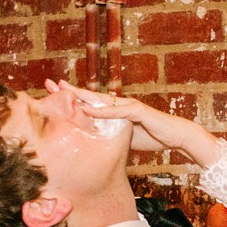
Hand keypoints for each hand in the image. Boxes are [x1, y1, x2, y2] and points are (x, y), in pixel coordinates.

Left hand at [47, 80, 223, 167]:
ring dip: (81, 95)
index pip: (91, 102)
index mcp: (116, 110)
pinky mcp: (137, 111)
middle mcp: (120, 104)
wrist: (176, 136)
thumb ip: (110, 134)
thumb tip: (95, 142)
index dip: (72, 98)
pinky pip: (116, 110)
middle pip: (91, 96)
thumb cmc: (153, 137)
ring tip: (64, 91)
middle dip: (70, 90)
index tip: (53, 94)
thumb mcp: (125, 137)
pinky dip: (101, 110)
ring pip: (101, 99)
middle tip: (50, 84)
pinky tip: (87, 109)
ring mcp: (128, 106)